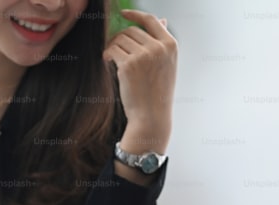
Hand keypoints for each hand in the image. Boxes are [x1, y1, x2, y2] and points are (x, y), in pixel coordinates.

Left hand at [103, 9, 177, 154]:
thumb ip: (162, 42)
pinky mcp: (129, 65)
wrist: (151, 116)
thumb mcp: (167, 65)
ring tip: (113, 60)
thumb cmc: (157, 92)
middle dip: (120, 39)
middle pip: (131, 30)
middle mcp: (159, 48)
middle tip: (115, 51)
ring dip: (113, 47)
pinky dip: (107, 55)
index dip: (135, 14)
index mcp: (171, 45)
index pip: (151, 20)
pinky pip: (112, 50)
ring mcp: (144, 55)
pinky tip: (108, 62)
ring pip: (120, 39)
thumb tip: (162, 19)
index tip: (123, 13)